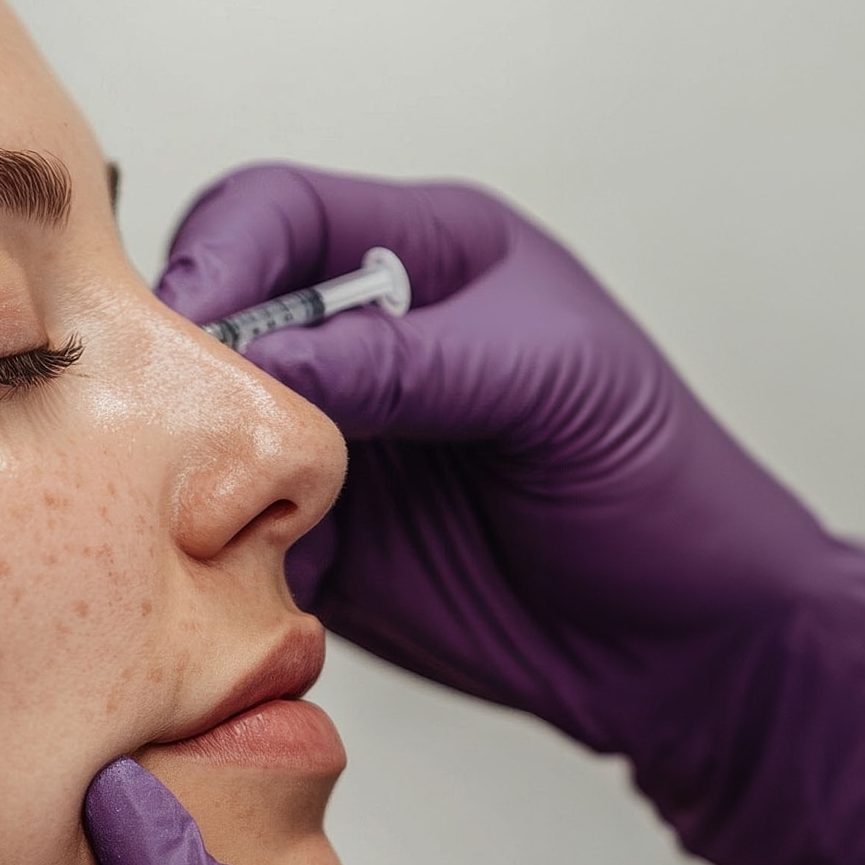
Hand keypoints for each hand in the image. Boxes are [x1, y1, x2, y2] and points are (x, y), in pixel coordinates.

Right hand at [158, 164, 864, 864]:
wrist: (691, 649)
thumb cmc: (660, 487)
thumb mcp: (551, 386)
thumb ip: (407, 362)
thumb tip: (265, 353)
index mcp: (424, 259)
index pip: (277, 214)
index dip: (221, 254)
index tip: (189, 318)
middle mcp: (362, 341)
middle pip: (215, 311)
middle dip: (184, 357)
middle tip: (173, 413)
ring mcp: (332, 441)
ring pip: (202, 423)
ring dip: (188, 457)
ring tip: (210, 502)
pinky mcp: (315, 541)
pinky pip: (225, 528)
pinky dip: (215, 547)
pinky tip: (242, 569)